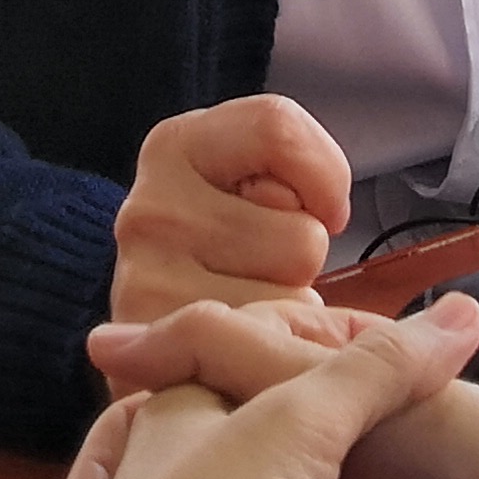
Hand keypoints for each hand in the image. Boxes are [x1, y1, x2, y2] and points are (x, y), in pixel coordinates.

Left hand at [32, 297, 478, 478]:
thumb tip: (465, 314)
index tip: (385, 370)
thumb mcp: (305, 416)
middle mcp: (177, 470)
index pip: (242, 352)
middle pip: (257, 441)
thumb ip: (379, 368)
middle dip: (311, 446)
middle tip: (393, 448)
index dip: (310, 353)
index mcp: (180, 404)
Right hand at [112, 94, 352, 327]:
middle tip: (262, 262)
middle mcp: (152, 209)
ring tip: (251, 297)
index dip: (323, 174)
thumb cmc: (219, 238)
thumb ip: (289, 163)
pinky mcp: (166, 349)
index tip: (316, 205)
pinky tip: (242, 337)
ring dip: (290, 303)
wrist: (149, 328)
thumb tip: (329, 214)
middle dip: (303, 255)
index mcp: (175, 145)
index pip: (278, 129)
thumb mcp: (242, 172)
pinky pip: (271, 344)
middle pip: (304, 236)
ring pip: (293, 296)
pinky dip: (273, 345)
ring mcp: (151, 284)